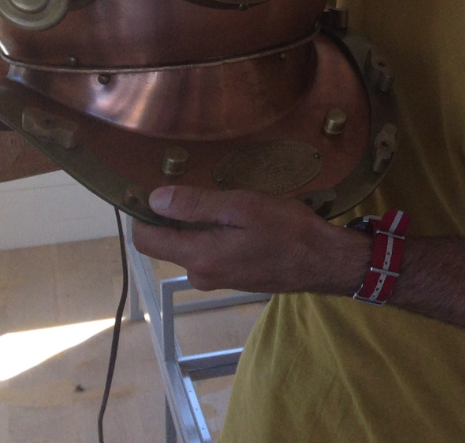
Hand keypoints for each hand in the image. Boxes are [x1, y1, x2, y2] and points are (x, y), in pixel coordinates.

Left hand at [127, 185, 365, 295]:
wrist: (324, 261)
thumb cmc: (287, 231)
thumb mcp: (240, 208)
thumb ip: (195, 205)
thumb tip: (154, 200)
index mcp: (198, 257)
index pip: (145, 241)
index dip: (140, 214)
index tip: (147, 188)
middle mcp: (200, 274)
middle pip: (165, 243)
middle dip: (169, 217)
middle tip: (190, 186)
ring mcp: (216, 279)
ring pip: (188, 246)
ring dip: (193, 224)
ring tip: (218, 200)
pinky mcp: (231, 278)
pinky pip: (207, 253)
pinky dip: (210, 234)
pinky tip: (233, 219)